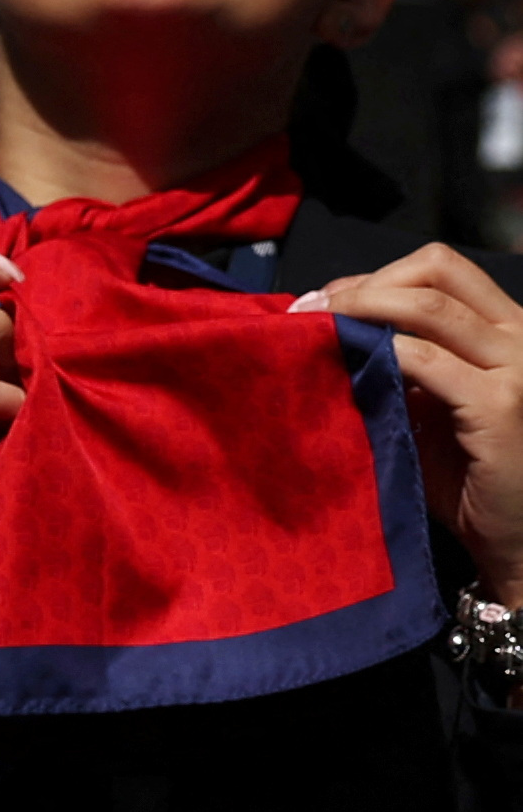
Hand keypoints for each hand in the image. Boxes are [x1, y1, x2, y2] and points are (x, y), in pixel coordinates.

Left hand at [297, 246, 522, 604]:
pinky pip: (427, 360)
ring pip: (428, 305)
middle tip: (310, 310)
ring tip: (314, 330)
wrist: (521, 542)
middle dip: (363, 283)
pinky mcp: (502, 404)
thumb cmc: (473, 480)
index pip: (442, 269)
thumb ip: (405, 366)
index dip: (375, 275)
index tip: (323, 299)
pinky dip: (379, 354)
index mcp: (510, 330)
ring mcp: (520, 367)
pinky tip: (346, 366)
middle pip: (435, 269)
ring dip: (359, 310)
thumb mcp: (436, 407)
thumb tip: (337, 331)